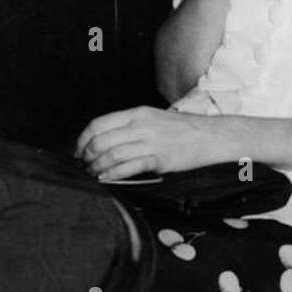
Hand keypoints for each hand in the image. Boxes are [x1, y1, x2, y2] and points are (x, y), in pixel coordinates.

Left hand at [74, 106, 225, 179]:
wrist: (212, 136)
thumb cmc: (184, 129)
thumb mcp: (154, 117)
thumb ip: (131, 125)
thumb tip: (104, 139)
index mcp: (138, 113)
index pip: (99, 124)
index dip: (82, 139)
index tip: (79, 150)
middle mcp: (142, 126)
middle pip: (101, 140)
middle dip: (87, 156)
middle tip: (85, 165)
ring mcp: (151, 142)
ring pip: (111, 154)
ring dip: (97, 167)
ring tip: (95, 174)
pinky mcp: (160, 159)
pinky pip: (128, 167)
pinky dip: (113, 174)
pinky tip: (108, 178)